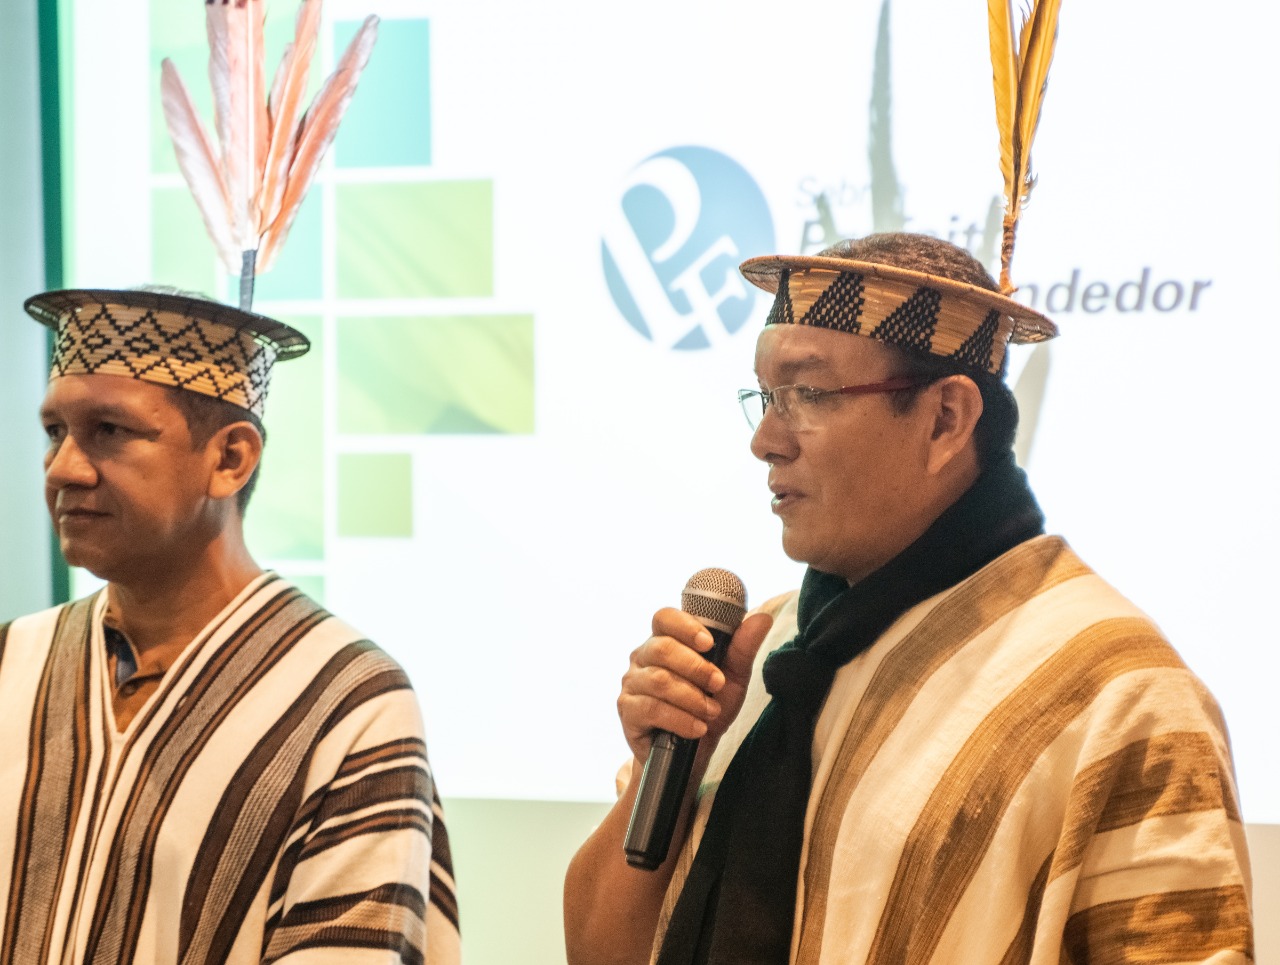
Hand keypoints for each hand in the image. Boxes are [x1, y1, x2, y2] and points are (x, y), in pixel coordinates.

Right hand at [617, 607, 773, 764]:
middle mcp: (643, 656)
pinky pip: (651, 708)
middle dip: (696, 668)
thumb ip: (743, 649)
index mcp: (665, 639)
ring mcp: (632, 683)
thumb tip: (762, 618)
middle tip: (719, 684)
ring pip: (658, 680)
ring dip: (691, 697)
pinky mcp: (628, 710)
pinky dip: (679, 719)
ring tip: (711, 711)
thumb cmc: (708, 707)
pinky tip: (697, 728)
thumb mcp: (732, 678)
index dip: (685, 626)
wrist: (692, 754)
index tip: (709, 643)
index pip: (664, 618)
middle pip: (662, 649)